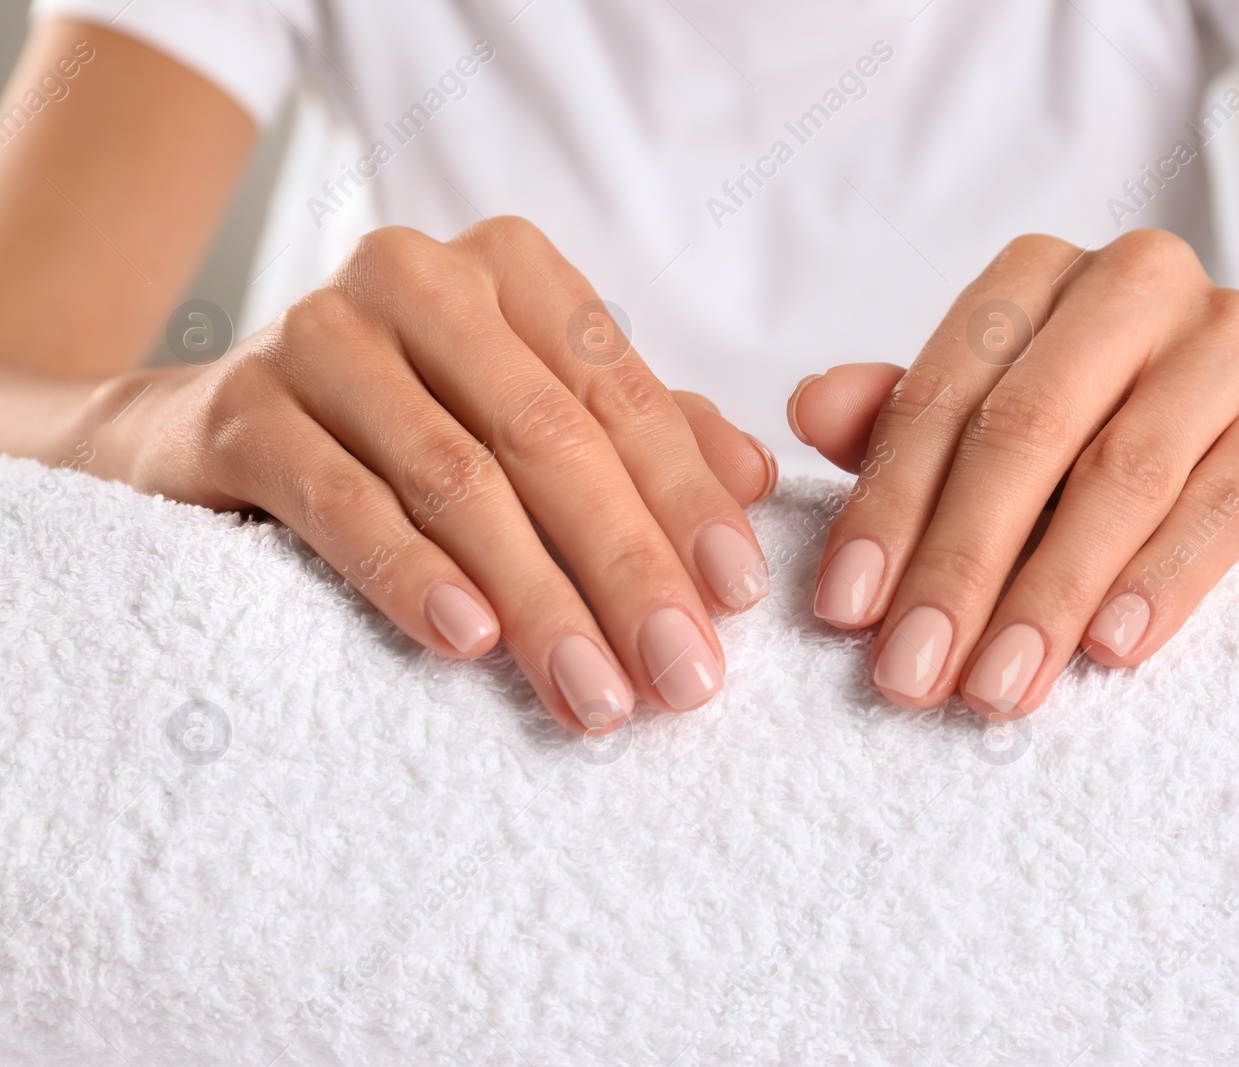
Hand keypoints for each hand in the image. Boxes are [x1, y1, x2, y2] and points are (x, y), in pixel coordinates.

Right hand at [81, 219, 776, 731]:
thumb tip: (757, 480)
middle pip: (548, 439)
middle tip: (683, 678)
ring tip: (596, 695)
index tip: (740, 600)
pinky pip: (342, 501)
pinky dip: (411, 573)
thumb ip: (641, 433)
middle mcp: (418, 279)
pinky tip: (469, 640)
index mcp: (511, 269)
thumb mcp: (533, 411)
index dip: (687, 499)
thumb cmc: (412, 422)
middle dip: (627, 569)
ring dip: (538, 601)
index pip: (621, 394)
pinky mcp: (240, 410)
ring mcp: (320, 336)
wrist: (217, 425)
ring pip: (456, 481)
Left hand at [788, 230, 1238, 718]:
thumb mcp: (1004, 434)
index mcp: (1041, 278)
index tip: (843, 612)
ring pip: (1120, 474)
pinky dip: (1162, 579)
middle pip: (1024, 432)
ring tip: (997, 687)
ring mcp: (1233, 337)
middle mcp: (1137, 282)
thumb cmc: (1117, 441)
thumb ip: (910, 423)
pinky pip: (1224, 502)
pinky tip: (1112, 649)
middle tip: (910, 675)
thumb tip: (808, 408)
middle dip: (958, 566)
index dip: (886, 507)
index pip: (942, 394)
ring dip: (1049, 594)